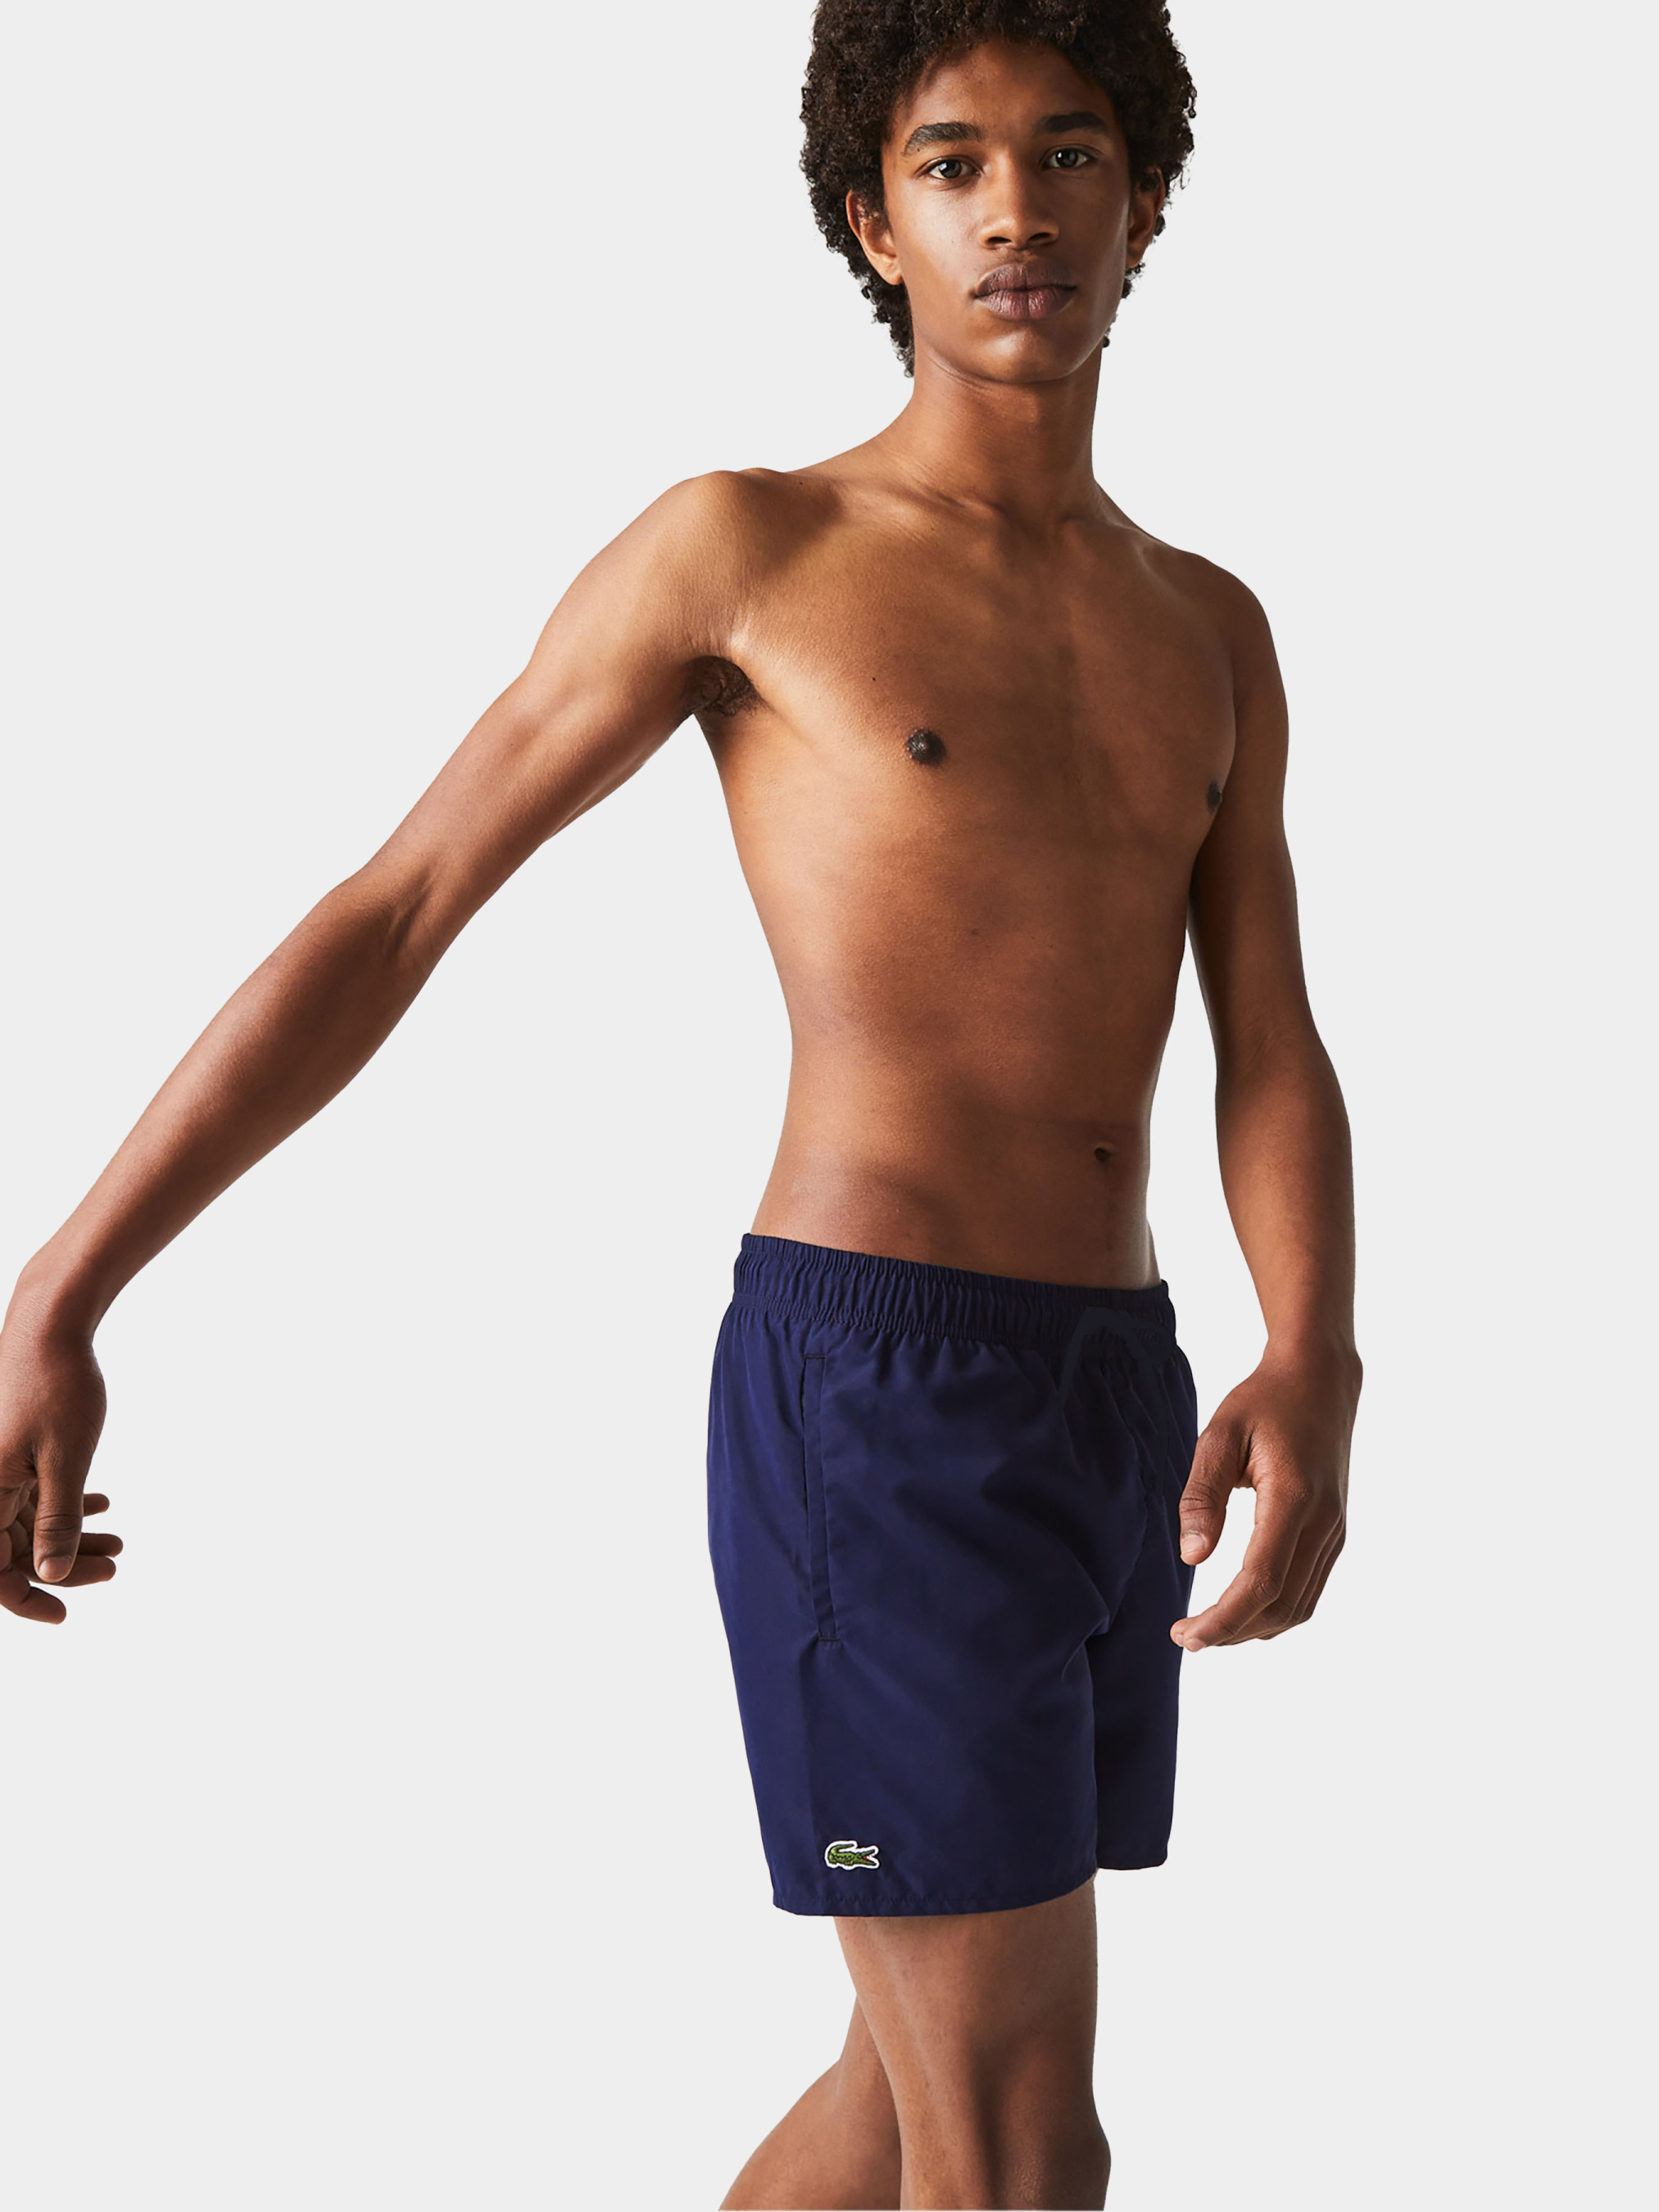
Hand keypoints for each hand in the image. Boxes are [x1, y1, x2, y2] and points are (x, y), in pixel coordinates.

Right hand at [0, 1301, 116, 1623]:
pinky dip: (65, 1504)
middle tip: (114, 1567)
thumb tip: (51, 1576)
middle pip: (12, 1550)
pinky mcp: (10, 1452)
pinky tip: (104, 1506)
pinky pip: (31, 1494)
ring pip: (26, 1522)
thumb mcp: (65, 1462)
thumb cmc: (56, 1387)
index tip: (65, 1615)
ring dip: (70, 1536)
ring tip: (120, 1544)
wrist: (49, 1325)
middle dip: (64, 1565)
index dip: (25, 1599)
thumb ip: (54, 1523)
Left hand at [1171, 1345, 1358, 1652]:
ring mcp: (1335, 1530)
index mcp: (1293, 1499)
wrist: (1320, 1379)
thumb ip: (1203, 1496)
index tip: (1186, 1636)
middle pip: (1281, 1605)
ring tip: (1209, 1629)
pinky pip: (1310, 1589)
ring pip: (1300, 1605)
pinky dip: (1276, 1610)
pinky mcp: (1336, 1531)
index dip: (1224, 1618)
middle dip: (1233, 1631)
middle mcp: (1323, 1523)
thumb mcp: (1220, 1436)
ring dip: (1255, 1627)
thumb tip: (1193, 1557)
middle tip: (1185, 1637)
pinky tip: (1244, 1609)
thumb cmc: (1263, 1402)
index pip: (1261, 1581)